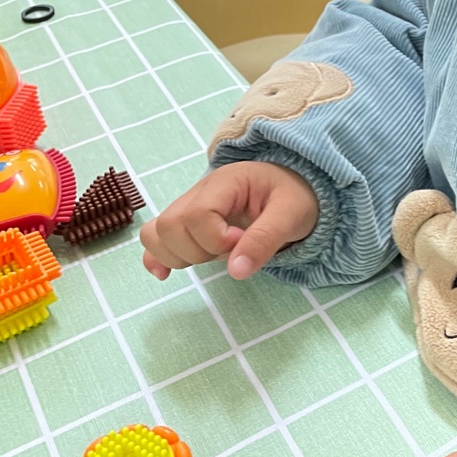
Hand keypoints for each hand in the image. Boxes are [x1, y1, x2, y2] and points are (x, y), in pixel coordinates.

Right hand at [139, 160, 317, 280]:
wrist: (299, 190)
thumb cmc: (297, 197)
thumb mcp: (291, 216)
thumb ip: (264, 241)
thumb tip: (235, 271)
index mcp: (226, 182)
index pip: (197, 213)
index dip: (215, 238)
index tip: (241, 241)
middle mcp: (201, 191)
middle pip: (170, 225)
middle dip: (197, 250)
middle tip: (230, 249)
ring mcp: (191, 206)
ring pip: (157, 233)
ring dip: (180, 256)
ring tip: (213, 254)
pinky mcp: (189, 223)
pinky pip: (156, 237)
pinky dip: (157, 257)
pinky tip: (166, 274)